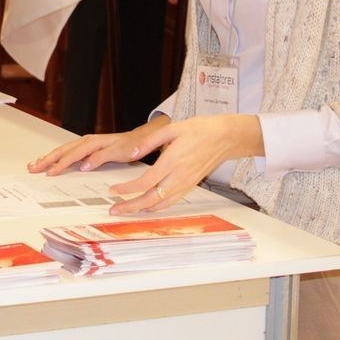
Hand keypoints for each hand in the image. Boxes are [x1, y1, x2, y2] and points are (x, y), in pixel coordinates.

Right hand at [27, 116, 171, 175]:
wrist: (138, 140)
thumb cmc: (131, 146)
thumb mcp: (121, 152)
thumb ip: (102, 157)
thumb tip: (84, 165)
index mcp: (93, 142)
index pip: (73, 155)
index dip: (61, 164)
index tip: (50, 173)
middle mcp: (87, 141)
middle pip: (62, 150)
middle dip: (47, 160)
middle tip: (33, 169)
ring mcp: (85, 144)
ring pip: (62, 150)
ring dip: (47, 158)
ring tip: (33, 165)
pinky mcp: (85, 148)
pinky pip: (66, 152)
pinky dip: (55, 157)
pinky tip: (47, 161)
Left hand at [107, 114, 263, 214]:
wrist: (225, 137)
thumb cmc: (200, 129)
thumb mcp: (172, 129)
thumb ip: (149, 142)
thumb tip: (132, 152)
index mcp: (172, 161)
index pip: (145, 182)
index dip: (127, 189)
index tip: (114, 190)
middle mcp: (179, 176)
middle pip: (151, 199)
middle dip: (130, 206)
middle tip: (114, 210)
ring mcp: (186, 183)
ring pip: (162, 204)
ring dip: (142, 209)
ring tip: (126, 210)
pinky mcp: (191, 185)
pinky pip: (172, 201)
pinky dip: (158, 207)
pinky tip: (148, 206)